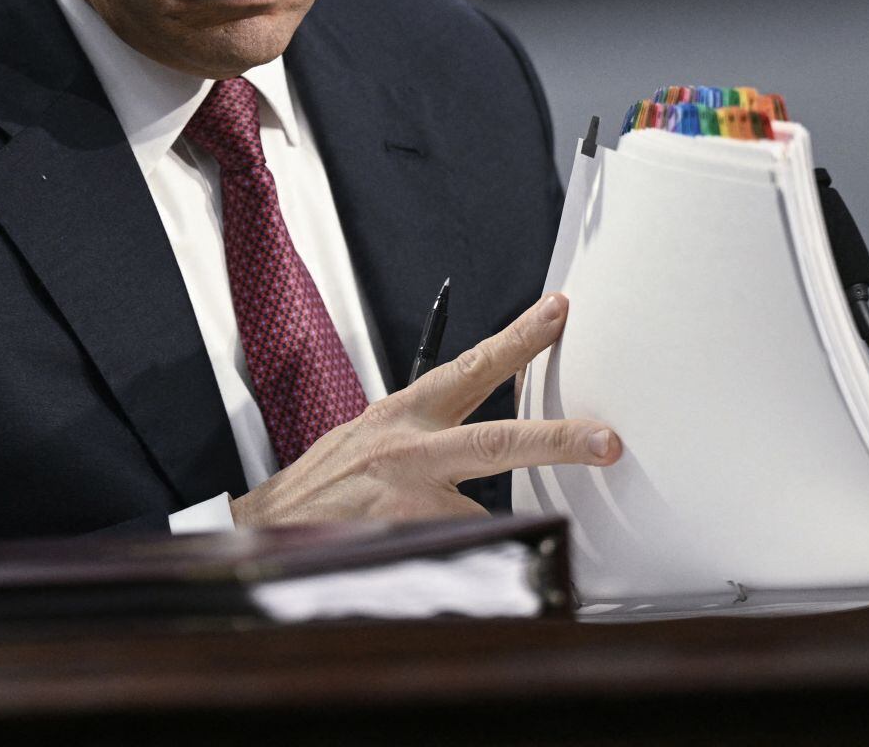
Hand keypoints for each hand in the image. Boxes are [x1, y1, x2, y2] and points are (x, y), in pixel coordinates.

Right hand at [229, 293, 619, 529]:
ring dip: (470, 527)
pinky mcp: (401, 537)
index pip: (470, 369)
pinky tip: (415, 553)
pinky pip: (458, 548)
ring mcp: (406, 496)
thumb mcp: (370, 441)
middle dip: (559, 440)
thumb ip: (424, 437)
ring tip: (425, 531)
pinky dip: (454, 555)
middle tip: (605, 441)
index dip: (518, 340)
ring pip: (477, 513)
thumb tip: (481, 444)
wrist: (263, 528)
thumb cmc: (322, 487)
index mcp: (402, 414)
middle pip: (498, 440)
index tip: (557, 313)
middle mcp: (408, 448)